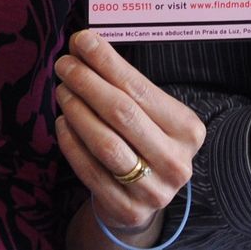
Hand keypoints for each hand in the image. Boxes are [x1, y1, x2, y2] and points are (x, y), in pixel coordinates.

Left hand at [56, 30, 204, 242]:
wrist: (145, 198)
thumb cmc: (145, 141)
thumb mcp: (150, 113)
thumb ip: (126, 85)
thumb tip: (86, 44)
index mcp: (188, 129)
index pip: (140, 89)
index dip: (107, 63)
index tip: (81, 41)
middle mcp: (176, 161)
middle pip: (122, 114)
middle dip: (88, 83)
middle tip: (64, 64)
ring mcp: (153, 190)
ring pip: (105, 143)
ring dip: (77, 111)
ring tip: (62, 91)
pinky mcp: (127, 209)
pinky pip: (90, 170)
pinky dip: (71, 143)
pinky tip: (62, 122)